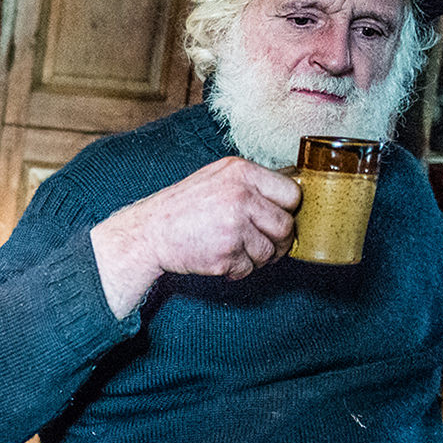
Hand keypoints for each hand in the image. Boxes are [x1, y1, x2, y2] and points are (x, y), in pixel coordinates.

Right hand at [89, 155, 299, 308]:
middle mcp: (240, 196)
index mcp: (241, 172)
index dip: (287, 210)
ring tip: (236, 250)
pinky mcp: (226, 253)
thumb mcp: (218, 178)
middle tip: (262, 242)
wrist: (149, 232)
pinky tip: (221, 258)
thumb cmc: (184, 207)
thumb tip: (290, 200)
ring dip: (257, 258)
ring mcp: (234, 226)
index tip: (275, 218)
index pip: (292, 193)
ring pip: (270, 252)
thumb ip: (251, 184)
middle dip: (277, 240)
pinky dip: (238, 270)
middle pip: (286, 226)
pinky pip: (249, 269)